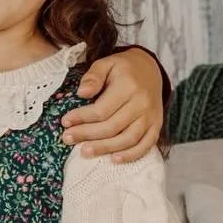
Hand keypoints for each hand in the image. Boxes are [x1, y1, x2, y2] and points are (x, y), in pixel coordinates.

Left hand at [63, 47, 165, 162]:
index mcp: (128, 86)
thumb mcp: (106, 63)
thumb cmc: (123, 69)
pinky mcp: (156, 126)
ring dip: (105, 148)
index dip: (82, 118)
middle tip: (67, 139)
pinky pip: (146, 145)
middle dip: (87, 135)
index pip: (102, 109)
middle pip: (112, 126)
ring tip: (84, 151)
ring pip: (128, 139)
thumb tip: (82, 93)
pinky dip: (131, 155)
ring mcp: (151, 116)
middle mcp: (142, 103)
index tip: (65, 122)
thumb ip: (93, 76)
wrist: (150, 70)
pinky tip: (114, 159)